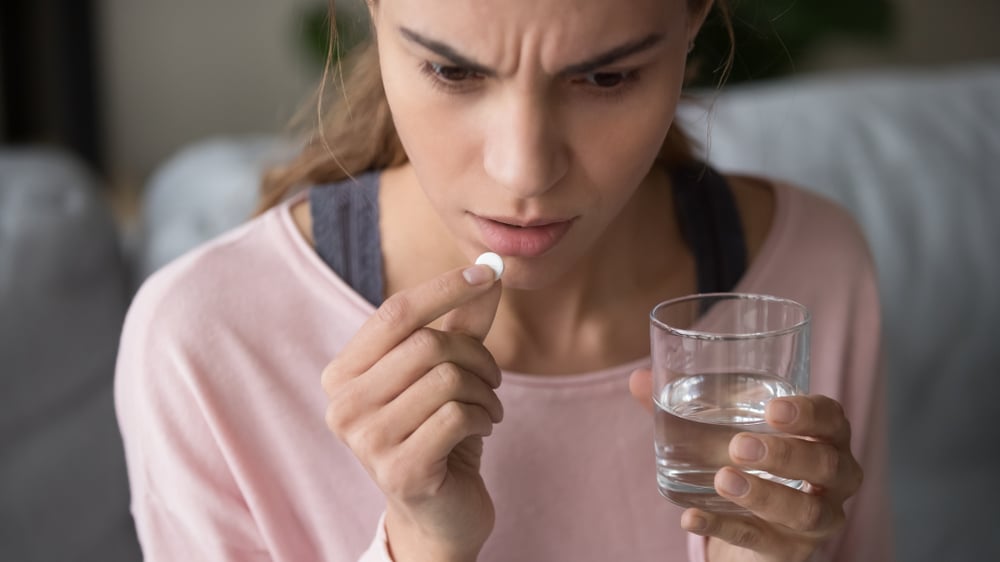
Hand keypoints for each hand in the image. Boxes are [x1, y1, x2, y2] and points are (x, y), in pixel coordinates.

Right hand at [322, 264, 502, 561]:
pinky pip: (457, 415)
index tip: (488, 272)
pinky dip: (483, 416)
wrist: (439, 513)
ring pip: (447, 379)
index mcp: (344, 374)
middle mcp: (343, 406)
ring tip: (486, 408)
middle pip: (427, 344)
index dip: (446, 287)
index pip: (396, 312)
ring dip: (484, 390)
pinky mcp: (399, 470)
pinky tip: (481, 429)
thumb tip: (492, 268)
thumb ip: (461, 323)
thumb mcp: (446, 372)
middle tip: (493, 378)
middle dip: (477, 356)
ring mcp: (367, 441)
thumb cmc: (438, 433)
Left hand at [629, 370, 862, 561]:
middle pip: (827, 464)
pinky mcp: (791, 551)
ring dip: (764, 494)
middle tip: (738, 445)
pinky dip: (724, 527)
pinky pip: (763, 541)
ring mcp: (818, 519)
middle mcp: (833, 478)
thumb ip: (682, 407)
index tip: (772, 409)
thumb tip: (638, 378)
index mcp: (824, 436)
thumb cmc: (743, 461)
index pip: (832, 418)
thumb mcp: (718, 432)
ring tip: (722, 479)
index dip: (809, 413)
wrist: (748, 526)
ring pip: (806, 511)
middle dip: (786, 454)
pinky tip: (691, 517)